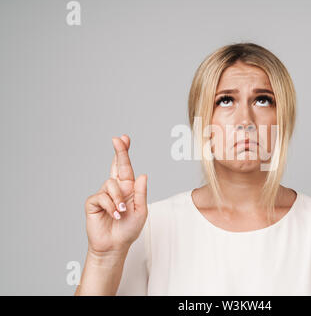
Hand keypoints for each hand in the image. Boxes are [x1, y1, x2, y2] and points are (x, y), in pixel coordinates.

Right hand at [84, 134, 147, 255]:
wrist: (114, 245)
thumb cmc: (129, 229)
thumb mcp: (140, 211)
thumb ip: (141, 193)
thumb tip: (143, 175)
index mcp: (128, 188)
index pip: (126, 168)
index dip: (124, 153)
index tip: (123, 138)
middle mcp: (115, 188)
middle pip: (116, 165)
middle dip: (119, 152)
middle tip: (118, 139)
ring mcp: (103, 194)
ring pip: (111, 184)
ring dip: (118, 198)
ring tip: (121, 211)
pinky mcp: (93, 203)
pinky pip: (101, 197)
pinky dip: (109, 206)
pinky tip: (113, 215)